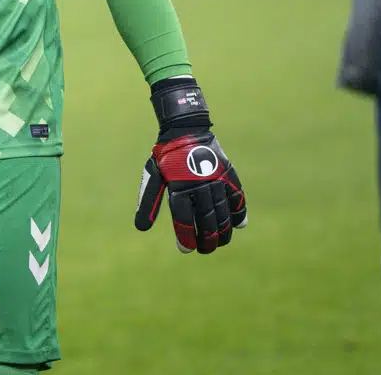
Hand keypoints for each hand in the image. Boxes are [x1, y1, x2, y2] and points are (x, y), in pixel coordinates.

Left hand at [133, 78, 245, 253]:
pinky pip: (238, 199)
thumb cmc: (166, 156)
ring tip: (219, 243)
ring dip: (223, 232)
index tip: (186, 249)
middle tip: (204, 250)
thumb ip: (149, 201)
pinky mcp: (229, 175)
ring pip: (223, 214)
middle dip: (206, 240)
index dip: (186, 237)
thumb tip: (141, 228)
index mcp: (179, 187)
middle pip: (207, 221)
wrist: (186, 129)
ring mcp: (217, 181)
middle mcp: (200, 186)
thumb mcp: (154, 176)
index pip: (184, 220)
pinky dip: (239, 213)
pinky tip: (239, 226)